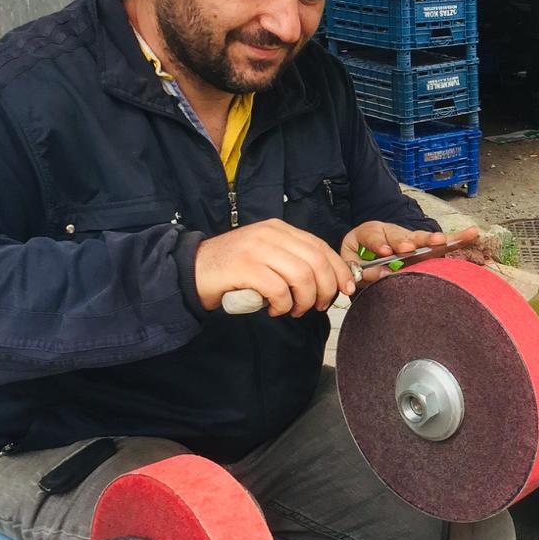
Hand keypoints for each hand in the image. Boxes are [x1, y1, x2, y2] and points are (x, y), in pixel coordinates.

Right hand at [195, 219, 351, 316]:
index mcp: (280, 229)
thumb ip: (292, 261)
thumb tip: (328, 282)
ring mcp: (258, 249)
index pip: (321, 247)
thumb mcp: (267, 255)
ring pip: (302, 277)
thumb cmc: (233, 269)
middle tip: (317, 306)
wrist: (192, 269)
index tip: (346, 289)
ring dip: (304, 301)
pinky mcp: (245, 267)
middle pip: (317, 262)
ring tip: (294, 310)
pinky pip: (279, 290)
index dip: (339, 270)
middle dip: (325, 289)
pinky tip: (276, 310)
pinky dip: (283, 306)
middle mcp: (271, 234)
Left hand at [340, 222, 477, 285]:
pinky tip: (471, 234)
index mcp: (368, 232)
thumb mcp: (351, 266)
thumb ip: (362, 272)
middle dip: (406, 241)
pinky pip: (439, 244)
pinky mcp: (423, 247)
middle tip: (410, 247)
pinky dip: (454, 240)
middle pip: (399, 234)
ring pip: (420, 237)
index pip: (372, 235)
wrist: (363, 258)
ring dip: (431, 240)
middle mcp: (391, 232)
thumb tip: (382, 274)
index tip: (386, 251)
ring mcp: (409, 238)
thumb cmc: (357, 263)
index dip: (379, 243)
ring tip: (441, 241)